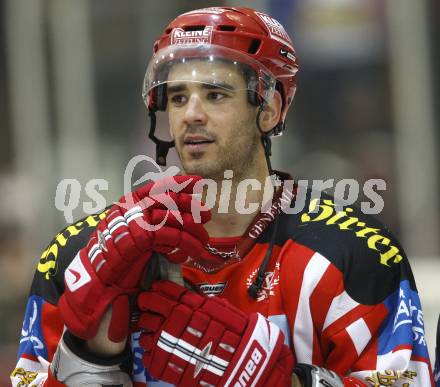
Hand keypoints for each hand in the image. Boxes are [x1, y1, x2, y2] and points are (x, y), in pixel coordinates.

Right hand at [58, 175, 209, 341]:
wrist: (99, 280)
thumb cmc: (118, 259)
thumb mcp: (137, 234)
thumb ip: (154, 223)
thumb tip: (184, 217)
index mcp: (129, 203)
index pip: (157, 187)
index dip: (178, 182)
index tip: (197, 181)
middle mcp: (131, 208)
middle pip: (169, 199)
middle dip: (191, 205)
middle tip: (206, 214)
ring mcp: (135, 221)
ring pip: (174, 218)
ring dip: (193, 230)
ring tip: (204, 240)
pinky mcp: (141, 237)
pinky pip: (172, 236)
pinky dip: (186, 244)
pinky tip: (193, 252)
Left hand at [137, 280, 293, 385]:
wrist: (240, 362)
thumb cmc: (234, 332)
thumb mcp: (218, 307)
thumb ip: (197, 301)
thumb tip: (184, 297)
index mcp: (187, 303)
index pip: (160, 289)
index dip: (155, 289)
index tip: (154, 291)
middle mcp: (173, 319)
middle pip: (146, 307)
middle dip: (147, 307)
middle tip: (151, 311)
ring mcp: (166, 341)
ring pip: (143, 330)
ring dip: (147, 329)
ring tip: (155, 332)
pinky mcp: (162, 363)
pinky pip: (146, 353)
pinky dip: (150, 351)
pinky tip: (159, 351)